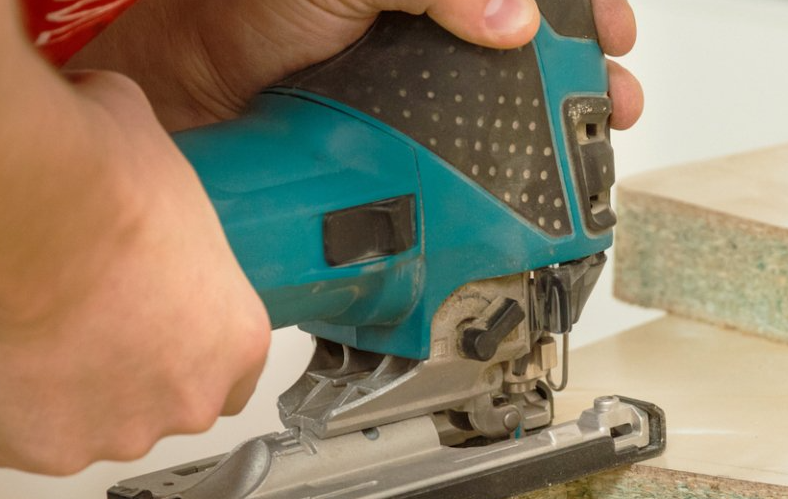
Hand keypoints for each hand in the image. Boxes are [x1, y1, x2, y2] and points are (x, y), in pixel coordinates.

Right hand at [0, 72, 271, 474]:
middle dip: (107, 368)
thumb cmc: (101, 188)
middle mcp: (186, 399)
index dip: (173, 345)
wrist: (31, 212)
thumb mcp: (150, 148)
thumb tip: (105, 133)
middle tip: (59, 317)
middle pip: (149, 401)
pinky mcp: (41, 448)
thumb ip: (145, 172)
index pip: (223, 371)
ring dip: (39, 388)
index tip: (137, 324)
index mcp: (234, 340)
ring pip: (74, 421)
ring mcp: (114, 432)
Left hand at [69, 0, 642, 131]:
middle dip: (583, 73)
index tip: (612, 35)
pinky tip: (521, 191)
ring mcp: (410, 90)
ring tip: (586, 148)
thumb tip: (512, 15)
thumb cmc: (241, 15)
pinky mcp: (390, 147)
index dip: (581, 12)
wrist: (175, 92)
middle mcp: (426, 31)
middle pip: (531, 49)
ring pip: (504, 107)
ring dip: (554, 130)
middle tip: (612, 101)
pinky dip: (498, 177)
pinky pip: (459, 160)